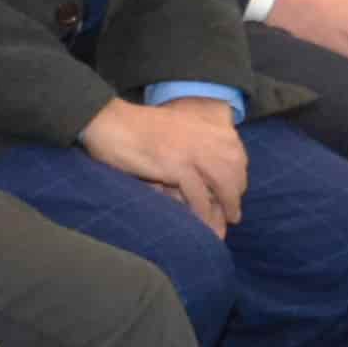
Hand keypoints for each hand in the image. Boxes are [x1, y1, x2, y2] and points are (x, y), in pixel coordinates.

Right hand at [76, 95, 247, 235]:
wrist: (109, 121)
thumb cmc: (135, 128)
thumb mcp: (174, 128)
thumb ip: (192, 143)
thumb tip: (207, 175)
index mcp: (205, 122)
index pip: (236, 152)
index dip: (239, 175)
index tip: (236, 191)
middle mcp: (205, 134)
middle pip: (234, 169)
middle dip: (235, 193)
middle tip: (232, 213)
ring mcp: (192, 149)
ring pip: (223, 183)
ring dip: (226, 207)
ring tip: (224, 224)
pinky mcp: (177, 165)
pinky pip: (199, 196)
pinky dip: (203, 213)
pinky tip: (202, 224)